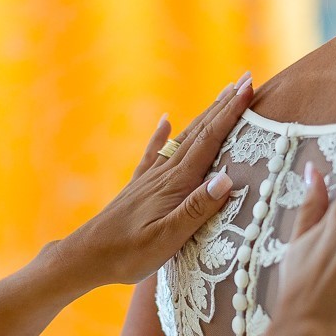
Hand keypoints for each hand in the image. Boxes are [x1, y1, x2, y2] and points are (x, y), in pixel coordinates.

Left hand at [59, 73, 254, 287]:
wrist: (86, 256)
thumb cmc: (129, 253)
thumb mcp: (167, 239)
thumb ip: (196, 209)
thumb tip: (227, 178)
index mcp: (176, 183)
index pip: (209, 140)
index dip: (231, 114)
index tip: (249, 88)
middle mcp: (164, 173)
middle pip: (199, 132)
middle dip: (225, 105)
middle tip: (246, 79)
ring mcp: (150, 178)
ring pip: (183, 138)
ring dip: (205, 116)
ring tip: (222, 95)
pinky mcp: (139, 187)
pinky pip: (154, 153)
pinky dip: (162, 134)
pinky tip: (165, 120)